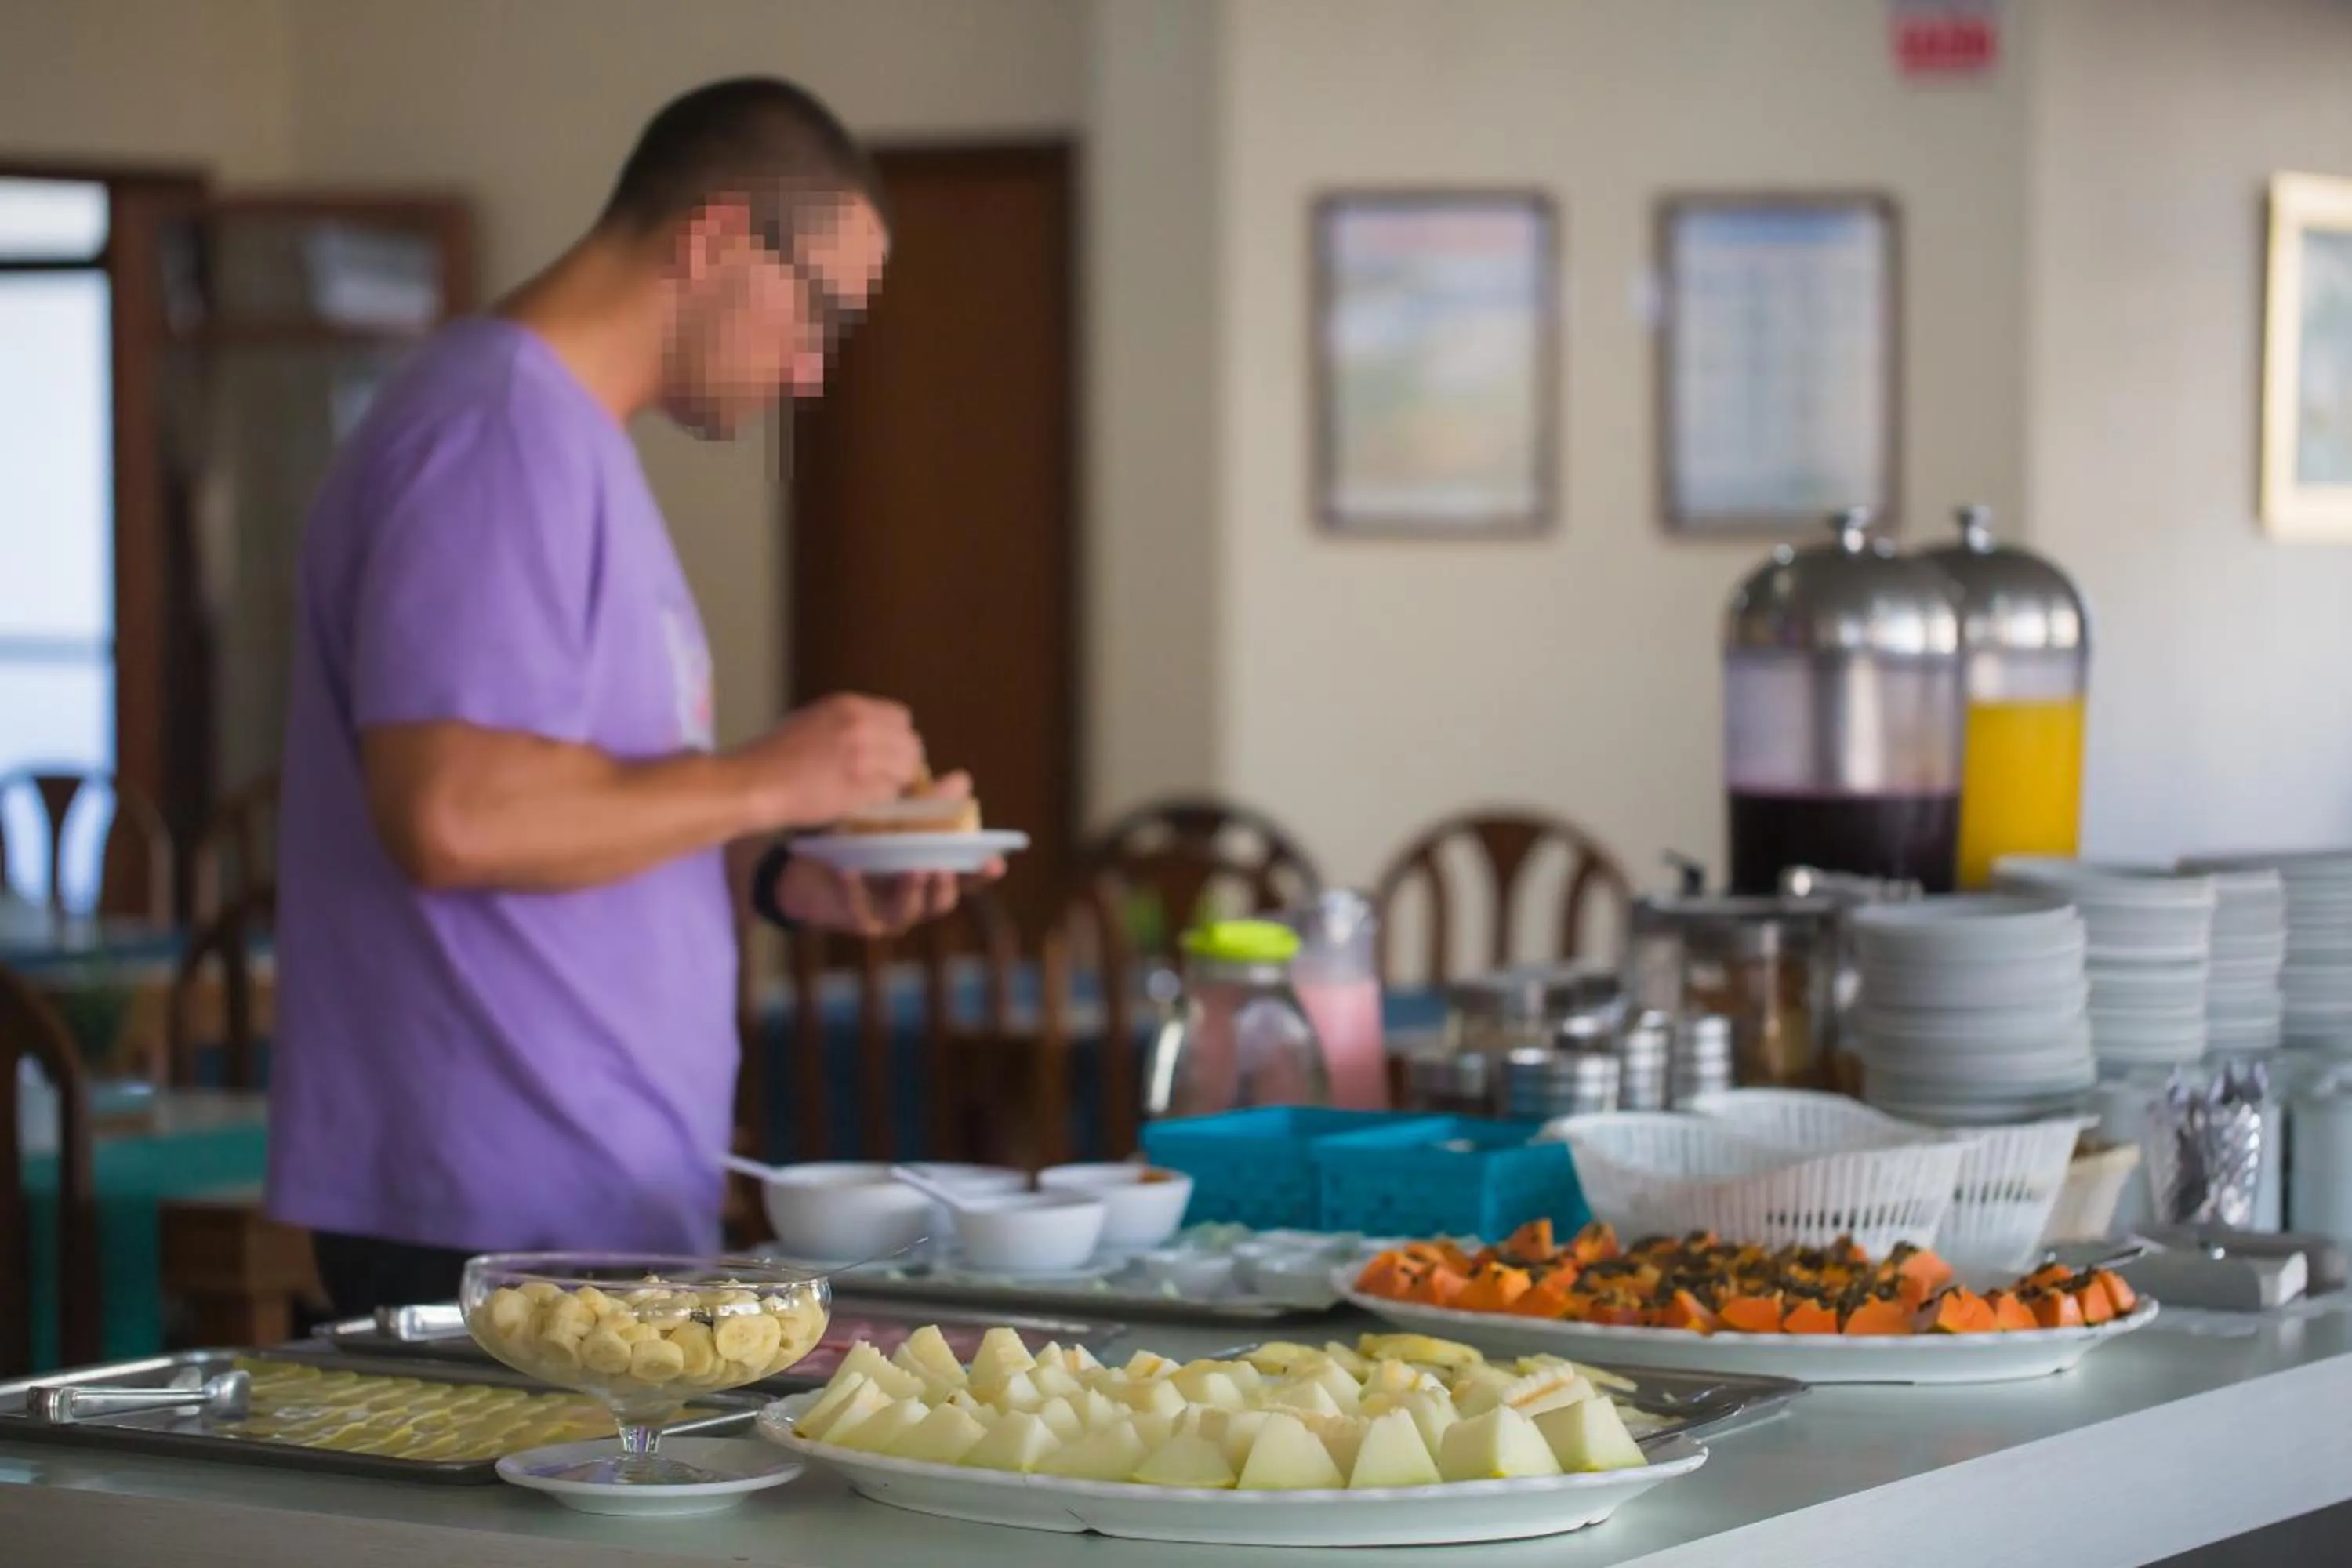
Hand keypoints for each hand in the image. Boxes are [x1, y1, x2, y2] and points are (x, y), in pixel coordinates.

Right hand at [730, 693, 921, 828]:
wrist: (753, 783)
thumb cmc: (772, 757)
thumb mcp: (814, 721)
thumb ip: (848, 724)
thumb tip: (879, 737)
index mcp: (849, 705)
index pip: (901, 718)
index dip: (896, 739)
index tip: (887, 755)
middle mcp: (861, 725)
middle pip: (910, 743)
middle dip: (902, 762)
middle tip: (885, 778)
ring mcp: (862, 755)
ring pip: (905, 771)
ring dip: (894, 783)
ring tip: (870, 793)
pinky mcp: (860, 786)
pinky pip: (889, 794)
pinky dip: (881, 801)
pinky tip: (861, 803)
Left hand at [772, 770, 1004, 935]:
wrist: (810, 867)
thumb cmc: (862, 842)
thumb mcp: (895, 821)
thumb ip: (929, 807)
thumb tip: (962, 781)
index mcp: (930, 877)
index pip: (965, 879)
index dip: (982, 873)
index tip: (996, 862)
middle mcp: (916, 900)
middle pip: (942, 901)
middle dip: (946, 884)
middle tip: (945, 865)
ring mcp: (887, 914)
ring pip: (907, 910)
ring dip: (912, 890)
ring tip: (912, 868)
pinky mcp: (857, 919)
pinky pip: (858, 906)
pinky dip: (854, 888)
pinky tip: (849, 869)